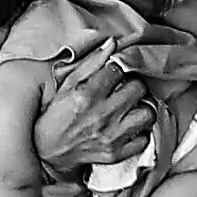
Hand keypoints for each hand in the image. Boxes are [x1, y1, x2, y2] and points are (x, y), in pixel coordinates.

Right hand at [28, 48, 153, 177]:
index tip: (114, 74)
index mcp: (87, 94)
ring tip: (131, 108)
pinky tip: (129, 127)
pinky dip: (140, 133)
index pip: (119, 69)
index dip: (118, 69)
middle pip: (138, 88)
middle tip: (125, 90)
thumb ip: (92, 63)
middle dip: (133, 85)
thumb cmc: (57, 115)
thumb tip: (112, 43)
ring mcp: (111, 136)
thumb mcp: (67, 84)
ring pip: (148, 113)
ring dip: (142, 108)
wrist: (48, 152)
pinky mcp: (117, 153)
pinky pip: (144, 139)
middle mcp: (102, 115)